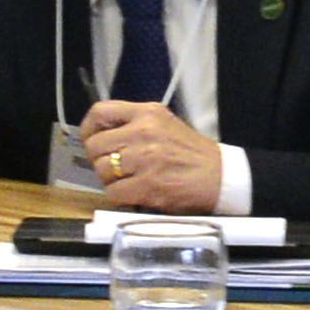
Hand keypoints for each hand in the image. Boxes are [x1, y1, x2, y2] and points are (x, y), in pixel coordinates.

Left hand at [73, 99, 227, 213]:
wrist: (220, 177)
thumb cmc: (192, 154)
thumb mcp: (165, 124)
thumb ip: (134, 125)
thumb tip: (103, 135)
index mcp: (148, 113)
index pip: (101, 112)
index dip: (89, 129)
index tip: (91, 140)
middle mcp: (143, 131)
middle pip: (95, 146)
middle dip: (99, 160)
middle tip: (113, 167)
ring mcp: (144, 159)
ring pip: (101, 170)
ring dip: (110, 180)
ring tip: (129, 180)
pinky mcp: (147, 185)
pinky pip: (113, 193)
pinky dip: (120, 197)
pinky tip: (134, 194)